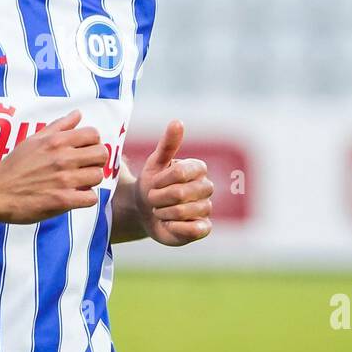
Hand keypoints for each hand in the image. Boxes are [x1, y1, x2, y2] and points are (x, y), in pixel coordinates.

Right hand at [0, 110, 107, 223]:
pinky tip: (75, 197)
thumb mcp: (34, 139)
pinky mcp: (63, 201)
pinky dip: (86, 198)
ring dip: (90, 181)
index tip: (84, 151)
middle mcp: (63, 158)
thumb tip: (78, 114)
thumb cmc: (14, 165)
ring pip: (98, 176)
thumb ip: (59, 126)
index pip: (93, 134)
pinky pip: (91, 198)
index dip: (92, 143)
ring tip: (78, 183)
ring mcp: (64, 180)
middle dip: (96, 161)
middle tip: (85, 168)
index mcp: (56, 141)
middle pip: (101, 154)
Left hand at [135, 120, 213, 245]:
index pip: (180, 172)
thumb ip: (168, 144)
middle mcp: (206, 187)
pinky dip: (174, 227)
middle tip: (153, 198)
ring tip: (159, 210)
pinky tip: (168, 223)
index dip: (161, 180)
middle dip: (158, 198)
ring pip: (183, 212)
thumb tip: (178, 121)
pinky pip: (193, 230)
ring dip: (163, 212)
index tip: (153, 183)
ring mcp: (206, 208)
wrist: (145, 211)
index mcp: (198, 168)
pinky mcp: (204, 228)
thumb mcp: (155, 163)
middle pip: (180, 193)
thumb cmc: (152, 183)